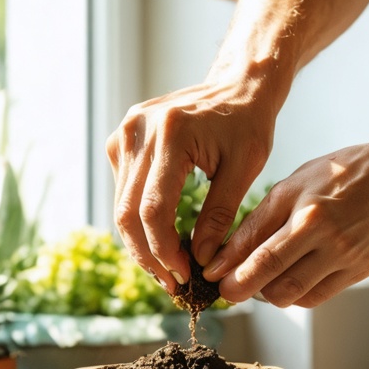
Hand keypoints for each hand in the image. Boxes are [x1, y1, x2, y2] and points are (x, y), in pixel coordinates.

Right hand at [106, 73, 280, 293]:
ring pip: (120, 206)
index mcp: (171, 134)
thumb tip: (202, 261)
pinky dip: (138, 221)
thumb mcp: (244, 169)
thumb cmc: (248, 124)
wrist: (237, 85)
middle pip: (128, 212)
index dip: (164, 250)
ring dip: (141, 243)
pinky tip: (160, 240)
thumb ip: (220, 216)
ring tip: (167, 268)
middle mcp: (139, 131)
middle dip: (148, 255)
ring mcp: (125, 134)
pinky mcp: (121, 141)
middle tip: (172, 283)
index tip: (185, 275)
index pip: (153, 209)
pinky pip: (123, 192)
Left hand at [204, 132, 368, 306]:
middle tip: (229, 288)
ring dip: (269, 294)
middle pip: (274, 282)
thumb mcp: (295, 185)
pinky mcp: (361, 271)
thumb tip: (227, 255)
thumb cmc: (343, 173)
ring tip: (259, 280)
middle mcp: (329, 240)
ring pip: (294, 296)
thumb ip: (260, 220)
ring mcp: (348, 259)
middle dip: (244, 290)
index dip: (230, 273)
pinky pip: (317, 297)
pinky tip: (288, 278)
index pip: (258, 254)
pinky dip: (296, 294)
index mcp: (308, 214)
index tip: (211, 279)